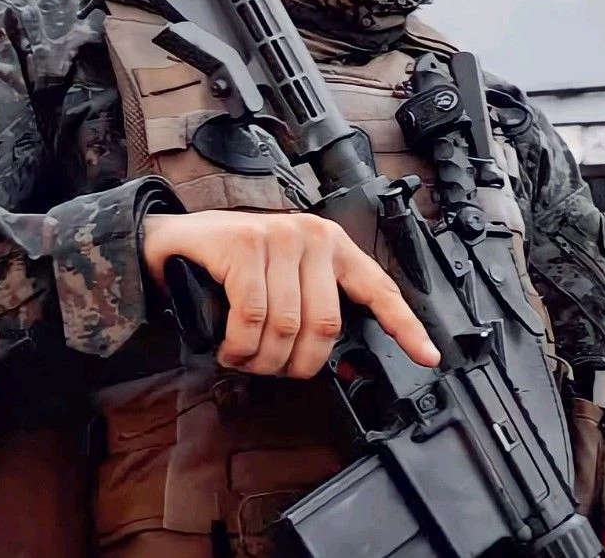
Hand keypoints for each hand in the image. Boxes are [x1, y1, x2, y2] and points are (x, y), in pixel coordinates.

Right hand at [143, 211, 439, 378]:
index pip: (378, 288)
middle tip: (272, 369)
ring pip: (287, 326)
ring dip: (261, 360)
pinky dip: (239, 346)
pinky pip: (251, 317)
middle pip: (325, 324)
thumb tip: (337, 359)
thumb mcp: (284, 278)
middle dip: (296, 363)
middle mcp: (312, 235)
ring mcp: (279, 236)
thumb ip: (312, 305)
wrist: (177, 240)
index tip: (428, 356)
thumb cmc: (233, 264)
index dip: (405, 326)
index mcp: (331, 244)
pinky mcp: (245, 245)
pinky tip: (230, 349)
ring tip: (244, 359)